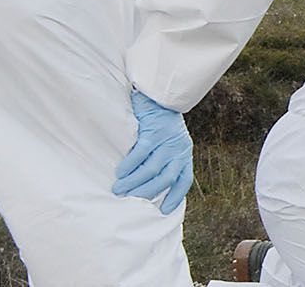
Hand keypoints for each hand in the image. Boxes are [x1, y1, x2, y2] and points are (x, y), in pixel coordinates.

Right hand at [112, 90, 195, 214]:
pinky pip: (141, 153)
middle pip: (165, 179)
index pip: (184, 180)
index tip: (165, 211)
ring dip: (135, 182)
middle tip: (129, 200)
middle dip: (146, 193)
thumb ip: (165, 158)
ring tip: (119, 189)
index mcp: (184, 153)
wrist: (159, 93)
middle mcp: (178, 149)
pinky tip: (120, 173)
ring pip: (152, 169)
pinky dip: (130, 165)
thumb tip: (147, 182)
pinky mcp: (153, 131)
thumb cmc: (160, 120)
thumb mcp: (170, 141)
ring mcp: (166, 141)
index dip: (175, 197)